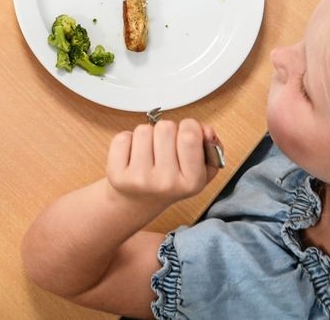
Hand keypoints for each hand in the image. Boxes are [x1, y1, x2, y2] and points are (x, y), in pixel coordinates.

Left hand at [106, 120, 221, 207]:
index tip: (186, 135)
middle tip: (165, 147)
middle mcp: (166, 183)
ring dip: (147, 135)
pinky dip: (128, 141)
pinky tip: (133, 156)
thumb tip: (205, 130)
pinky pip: (123, 137)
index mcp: (192, 182)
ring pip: (144, 130)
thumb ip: (211, 146)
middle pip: (166, 128)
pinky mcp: (118, 175)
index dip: (189, 126)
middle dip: (167, 131)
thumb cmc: (171, 180)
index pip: (190, 136)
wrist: (137, 202)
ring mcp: (140, 179)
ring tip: (149, 153)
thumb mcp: (200, 169)